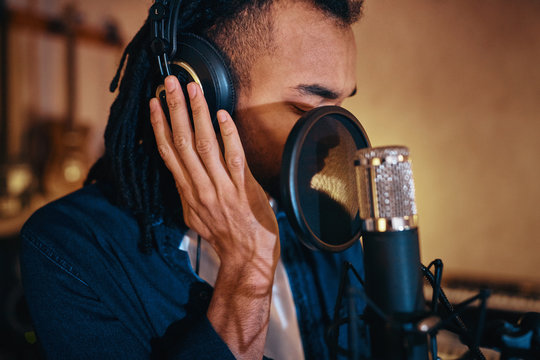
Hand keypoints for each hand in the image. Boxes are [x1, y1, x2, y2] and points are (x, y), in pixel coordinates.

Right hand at [149, 76, 279, 273]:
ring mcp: (220, 187)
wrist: (246, 257)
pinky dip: (228, 135)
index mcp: (186, 191)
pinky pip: (234, 157)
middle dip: (174, 110)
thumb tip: (180, 171)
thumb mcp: (196, 215)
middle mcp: (199, 187)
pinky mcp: (243, 188)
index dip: (159, 126)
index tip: (154, 103)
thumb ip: (188, 191)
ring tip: (193, 90)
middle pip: (182, 142)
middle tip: (170, 84)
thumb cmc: (224, 235)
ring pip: (205, 145)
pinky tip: (222, 116)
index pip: (168, 152)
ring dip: (198, 115)